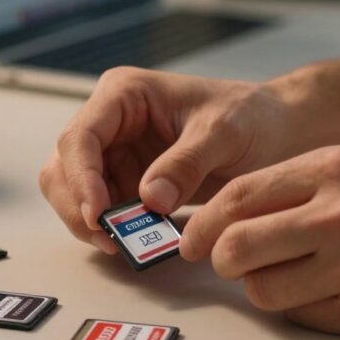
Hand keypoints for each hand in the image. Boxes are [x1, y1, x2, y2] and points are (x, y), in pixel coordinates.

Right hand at [39, 67, 288, 252]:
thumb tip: (150, 199)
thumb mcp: (224, 133)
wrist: (276, 131)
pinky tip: (133, 243)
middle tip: (108, 239)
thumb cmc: (251, 117)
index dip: (81, 178)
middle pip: (64, 167)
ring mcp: (115, 154)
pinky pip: (102, 210)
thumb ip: (186, 163)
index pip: (80, 137)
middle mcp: (110, 122)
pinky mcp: (126, 182)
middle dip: (77, 206)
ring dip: (90, 222)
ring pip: (74, 193)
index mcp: (124, 94)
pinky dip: (111, 230)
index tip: (97, 214)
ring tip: (122, 246)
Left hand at [180, 144, 339, 339]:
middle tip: (231, 264)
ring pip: (261, 290)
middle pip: (235, 247)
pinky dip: (302, 309)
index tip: (191, 239)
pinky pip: (301, 317)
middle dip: (221, 261)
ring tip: (292, 277)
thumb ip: (296, 186)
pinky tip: (328, 293)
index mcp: (333, 168)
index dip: (203, 223)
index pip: (237, 196)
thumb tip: (227, 214)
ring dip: (263, 289)